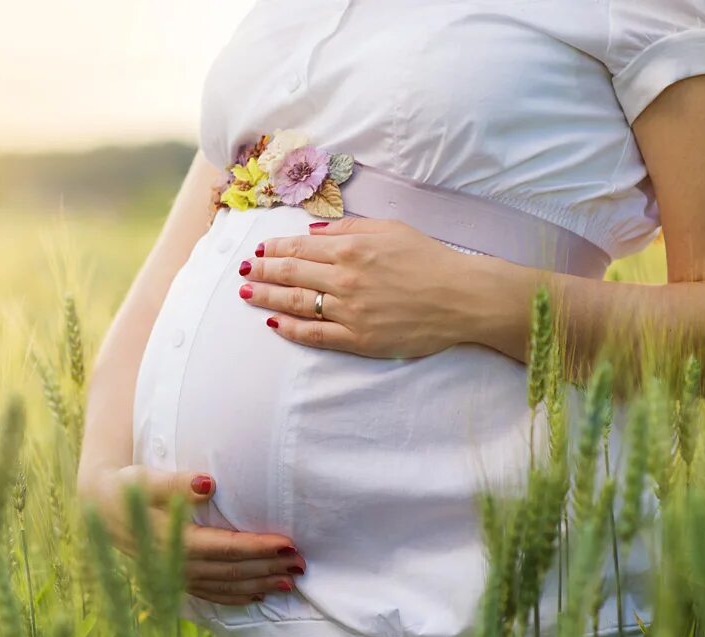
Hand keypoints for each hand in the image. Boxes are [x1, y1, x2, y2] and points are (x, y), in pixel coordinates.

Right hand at [79, 465, 306, 604]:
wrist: (98, 506)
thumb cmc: (125, 487)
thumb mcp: (145, 479)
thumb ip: (175, 482)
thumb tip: (208, 482)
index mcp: (170, 540)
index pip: (224, 548)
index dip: (257, 548)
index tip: (287, 544)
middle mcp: (174, 564)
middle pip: (230, 570)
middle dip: (267, 568)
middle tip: (301, 563)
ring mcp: (174, 574)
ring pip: (224, 585)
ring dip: (258, 584)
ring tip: (289, 581)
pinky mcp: (174, 577)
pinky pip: (211, 593)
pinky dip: (236, 595)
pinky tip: (257, 594)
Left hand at [238, 217, 481, 357]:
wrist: (461, 297)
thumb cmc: (429, 259)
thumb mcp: (390, 229)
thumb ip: (349, 230)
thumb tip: (313, 233)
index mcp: (352, 249)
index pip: (299, 249)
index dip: (274, 250)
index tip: (259, 251)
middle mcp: (345, 279)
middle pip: (290, 274)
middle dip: (261, 272)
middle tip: (243, 272)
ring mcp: (350, 312)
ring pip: (296, 303)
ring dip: (267, 297)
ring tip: (246, 294)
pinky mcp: (359, 339)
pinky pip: (316, 335)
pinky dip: (292, 329)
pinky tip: (275, 324)